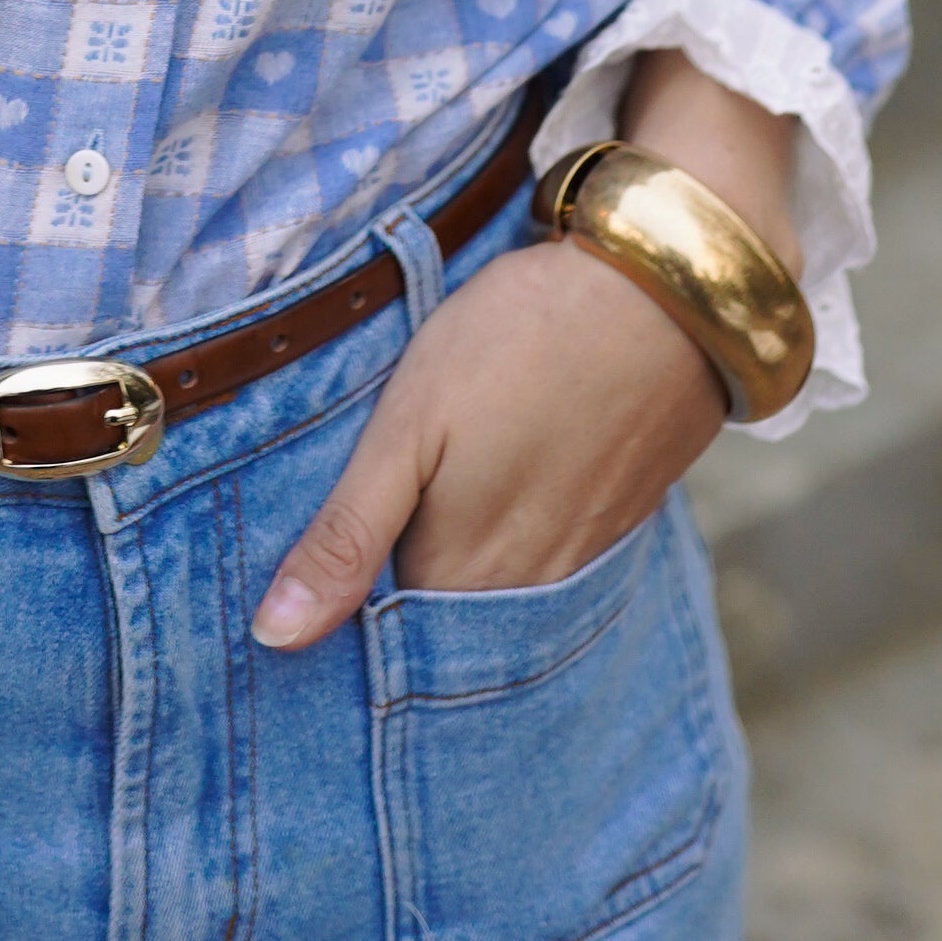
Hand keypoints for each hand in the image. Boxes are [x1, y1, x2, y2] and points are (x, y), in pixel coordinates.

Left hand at [250, 54, 799, 640]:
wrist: (664, 295)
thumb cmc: (517, 344)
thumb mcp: (408, 424)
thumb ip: (348, 534)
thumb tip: (277, 636)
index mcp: (461, 577)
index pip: (379, 646)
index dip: (332, 627)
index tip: (289, 609)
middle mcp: (524, 594)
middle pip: (439, 635)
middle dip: (388, 623)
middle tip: (332, 575)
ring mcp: (578, 563)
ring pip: (491, 606)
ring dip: (446, 592)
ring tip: (397, 547)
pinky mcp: (612, 524)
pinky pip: (540, 575)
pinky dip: (500, 563)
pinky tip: (479, 517)